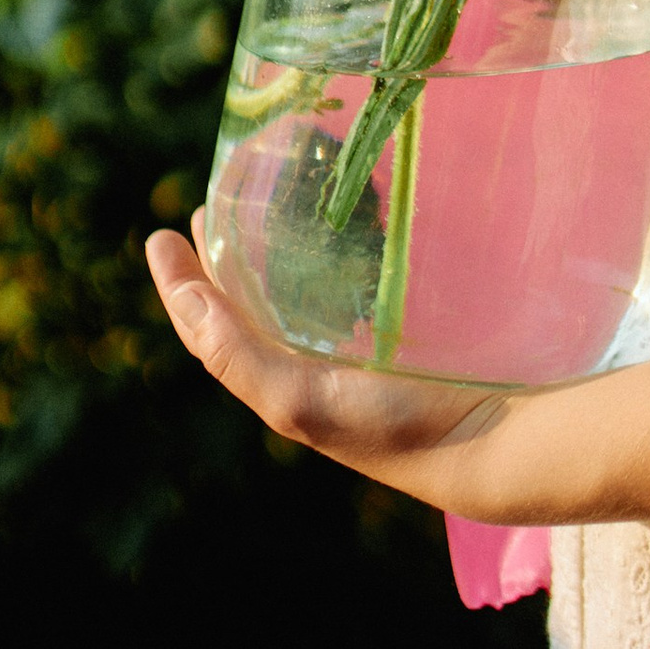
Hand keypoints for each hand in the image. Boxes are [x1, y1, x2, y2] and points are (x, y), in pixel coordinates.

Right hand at [145, 220, 649, 527]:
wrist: (574, 450)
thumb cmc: (584, 375)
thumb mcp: (559, 288)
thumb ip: (574, 227)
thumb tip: (621, 112)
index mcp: (410, 370)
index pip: (335, 320)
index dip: (290, 274)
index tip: (268, 216)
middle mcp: (367, 399)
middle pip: (276, 333)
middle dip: (229, 280)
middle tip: (197, 221)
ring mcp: (339, 414)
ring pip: (248, 352)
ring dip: (202, 302)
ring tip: (169, 247)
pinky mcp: (327, 419)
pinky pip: (253, 372)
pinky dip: (214, 330)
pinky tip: (187, 284)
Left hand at [146, 215, 508, 478]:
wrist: (486, 440)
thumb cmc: (391, 428)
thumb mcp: (299, 398)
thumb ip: (236, 354)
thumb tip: (186, 301)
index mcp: (279, 382)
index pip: (210, 329)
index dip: (180, 283)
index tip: (162, 233)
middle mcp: (310, 366)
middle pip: (247, 306)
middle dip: (220, 261)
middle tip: (209, 208)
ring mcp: (356, 350)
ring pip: (296, 295)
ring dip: (273, 255)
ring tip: (263, 210)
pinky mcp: (400, 332)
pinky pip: (349, 289)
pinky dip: (331, 258)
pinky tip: (344, 232)